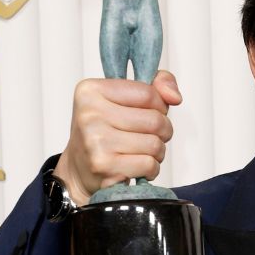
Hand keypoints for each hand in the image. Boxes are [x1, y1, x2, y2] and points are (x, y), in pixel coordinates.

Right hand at [56, 70, 181, 206]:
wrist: (79, 170)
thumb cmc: (107, 130)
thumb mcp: (126, 98)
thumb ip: (158, 83)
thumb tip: (175, 97)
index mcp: (91, 91)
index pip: (149, 93)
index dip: (159, 106)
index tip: (146, 113)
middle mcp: (89, 114)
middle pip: (155, 120)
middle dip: (162, 130)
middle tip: (147, 136)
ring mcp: (94, 141)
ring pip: (155, 144)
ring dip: (157, 151)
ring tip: (140, 152)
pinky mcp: (103, 166)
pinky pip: (149, 164)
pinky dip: (150, 168)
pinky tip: (134, 166)